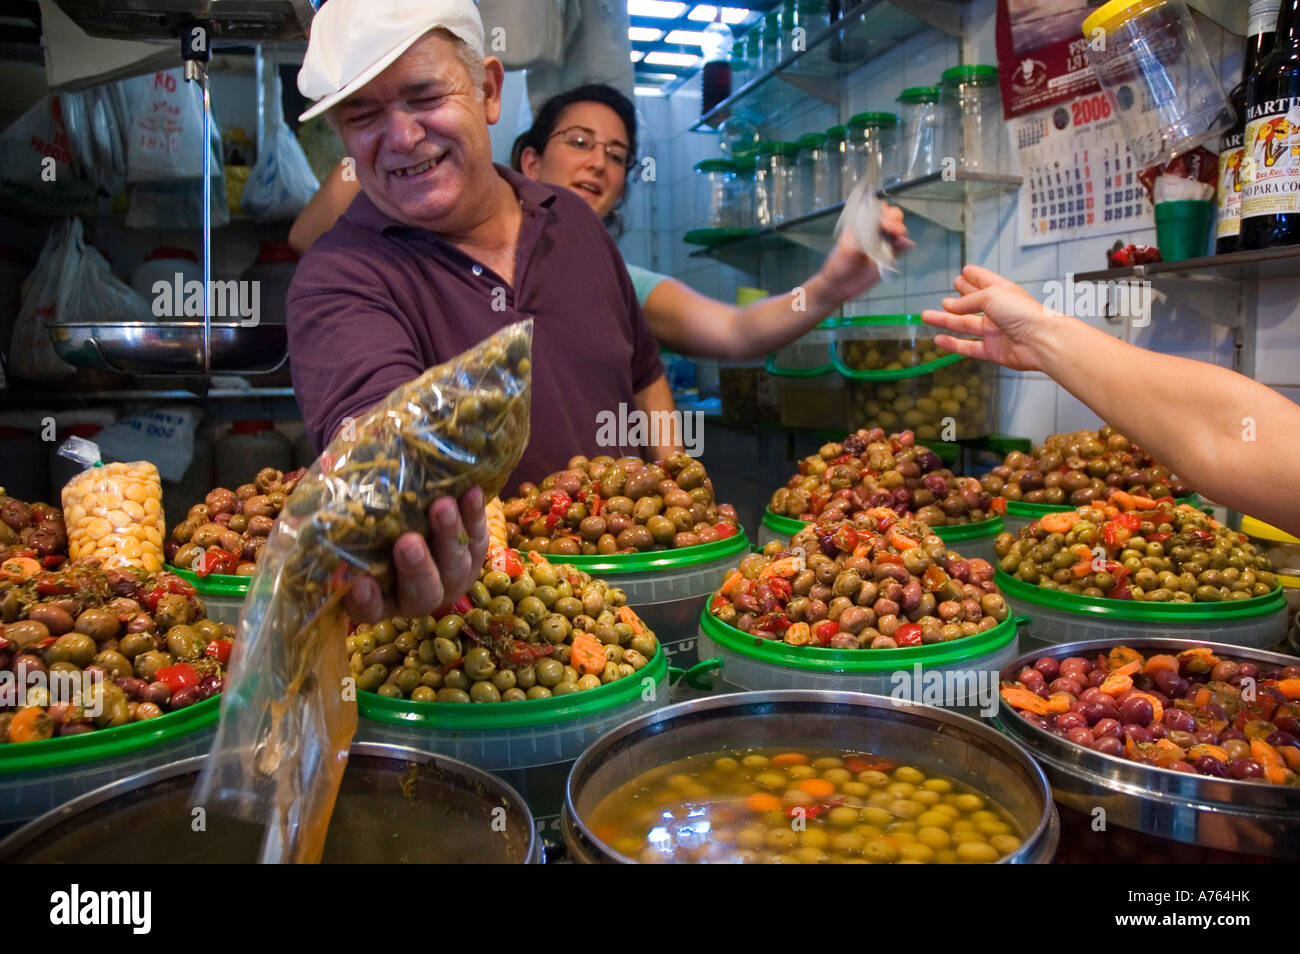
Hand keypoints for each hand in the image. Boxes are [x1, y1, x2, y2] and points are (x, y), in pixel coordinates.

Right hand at [344, 486, 488, 622]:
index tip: (359, 584)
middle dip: (416, 568)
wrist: (412, 507)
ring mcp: (450, 575)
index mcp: (380, 597)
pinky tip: (472, 492)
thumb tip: (303, 506)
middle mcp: (416, 594)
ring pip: (454, 564)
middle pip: (421, 592)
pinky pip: (478, 536)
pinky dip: (475, 515)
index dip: (366, 601)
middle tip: (407, 542)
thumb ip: (330, 525)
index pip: (370, 608)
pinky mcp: (474, 550)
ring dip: (449, 535)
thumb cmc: (367, 520)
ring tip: (441, 506)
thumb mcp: (345, 524)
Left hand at [816, 203, 912, 303]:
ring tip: (899, 238)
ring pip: (898, 231)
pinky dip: (905, 245)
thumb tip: (882, 227)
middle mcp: (874, 230)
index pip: (877, 209)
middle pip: (892, 217)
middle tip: (895, 230)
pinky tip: (906, 246)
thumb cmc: (839, 263)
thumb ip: (864, 234)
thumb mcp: (847, 246)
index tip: (884, 221)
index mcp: (862, 224)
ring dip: (901, 232)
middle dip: (896, 220)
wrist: (840, 286)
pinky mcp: (889, 256)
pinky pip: (901, 248)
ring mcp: (882, 243)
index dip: (883, 212)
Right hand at [920, 265, 1058, 372]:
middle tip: (943, 297)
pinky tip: (939, 339)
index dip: (974, 276)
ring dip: (946, 321)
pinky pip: (968, 347)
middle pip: (973, 304)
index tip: (964, 271)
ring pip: (965, 325)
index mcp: (1002, 293)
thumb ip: (967, 301)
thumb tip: (948, 306)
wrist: (1040, 341)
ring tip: (926, 316)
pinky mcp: (992, 351)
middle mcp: (998, 311)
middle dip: (959, 299)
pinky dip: (953, 344)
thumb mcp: (991, 296)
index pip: (985, 281)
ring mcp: (995, 332)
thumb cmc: (1021, 312)